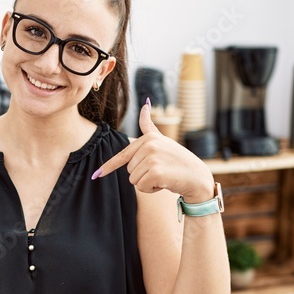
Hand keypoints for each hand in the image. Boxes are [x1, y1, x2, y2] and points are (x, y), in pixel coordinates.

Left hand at [92, 99, 214, 201]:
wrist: (197, 177)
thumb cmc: (179, 161)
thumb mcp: (163, 140)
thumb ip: (149, 126)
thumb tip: (144, 104)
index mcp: (149, 138)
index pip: (123, 155)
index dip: (108, 166)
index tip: (96, 175)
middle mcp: (149, 145)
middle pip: (129, 171)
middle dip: (143, 176)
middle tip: (161, 171)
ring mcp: (152, 157)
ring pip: (134, 180)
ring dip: (147, 184)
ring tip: (164, 176)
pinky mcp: (155, 171)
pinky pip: (141, 187)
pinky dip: (152, 189)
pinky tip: (165, 183)